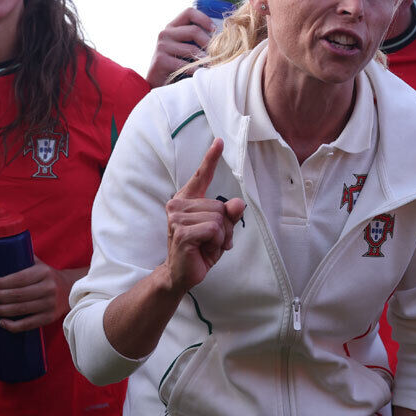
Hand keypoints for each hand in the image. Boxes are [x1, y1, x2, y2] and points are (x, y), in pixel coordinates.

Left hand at [0, 257, 81, 331]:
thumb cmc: (48, 276)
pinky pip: (28, 324)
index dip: (2, 283)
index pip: (19, 279)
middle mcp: (48, 288)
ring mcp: (49, 304)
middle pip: (17, 295)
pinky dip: (13, 325)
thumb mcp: (39, 264)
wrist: (71, 289)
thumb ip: (22, 259)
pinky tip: (2, 322)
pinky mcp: (49, 318)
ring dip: (1, 310)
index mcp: (44, 273)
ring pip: (20, 309)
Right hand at [146, 8, 213, 87]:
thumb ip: (197, 40)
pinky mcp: (160, 60)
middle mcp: (165, 33)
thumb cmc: (178, 65)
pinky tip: (199, 73)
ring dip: (204, 59)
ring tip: (211, 65)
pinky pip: (184, 63)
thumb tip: (224, 36)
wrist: (159, 83)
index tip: (214, 30)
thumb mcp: (187, 48)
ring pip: (191, 48)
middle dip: (209, 43)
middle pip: (194, 30)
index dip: (204, 19)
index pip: (189, 12)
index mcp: (173, 27)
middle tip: (217, 54)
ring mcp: (162, 46)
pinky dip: (195, 69)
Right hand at [164, 139, 244, 292]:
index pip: (202, 176)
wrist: (181, 274)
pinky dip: (216, 242)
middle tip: (211, 241)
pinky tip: (203, 250)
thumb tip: (238, 203)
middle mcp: (178, 205)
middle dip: (223, 226)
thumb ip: (229, 216)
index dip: (211, 158)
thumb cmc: (199, 250)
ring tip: (206, 246)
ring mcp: (178, 218)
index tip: (220, 142)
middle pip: (220, 206)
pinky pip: (214, 229)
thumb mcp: (219, 231)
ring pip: (219, 218)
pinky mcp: (182, 232)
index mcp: (187, 200)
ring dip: (220, 236)